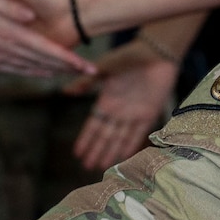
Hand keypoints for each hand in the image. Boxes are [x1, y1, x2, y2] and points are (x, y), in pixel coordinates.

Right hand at [69, 40, 174, 170]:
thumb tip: (64, 92)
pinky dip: (131, 145)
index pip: (93, 125)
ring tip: (101, 167)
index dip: (85, 139)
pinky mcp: (149, 113)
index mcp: (106, 101)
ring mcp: (133, 114)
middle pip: (105, 136)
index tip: (77, 153)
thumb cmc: (127, 57)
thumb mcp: (103, 69)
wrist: (154, 52)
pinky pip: (138, 134)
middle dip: (96, 151)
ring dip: (111, 152)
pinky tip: (123, 157)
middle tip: (86, 167)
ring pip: (119, 138)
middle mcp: (118, 111)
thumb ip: (86, 82)